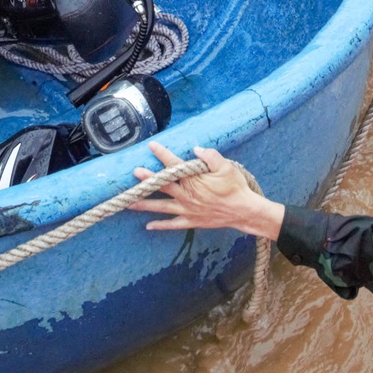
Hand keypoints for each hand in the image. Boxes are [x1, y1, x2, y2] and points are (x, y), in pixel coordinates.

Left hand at [130, 142, 283, 238]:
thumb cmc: (235, 187)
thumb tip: (195, 149)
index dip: (162, 154)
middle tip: (135, 173)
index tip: (151, 146)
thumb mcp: (226, 167)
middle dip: (148, 179)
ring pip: (162, 206)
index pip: (174, 165)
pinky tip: (148, 226)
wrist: (243, 211)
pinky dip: (160, 225)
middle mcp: (187, 195)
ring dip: (145, 204)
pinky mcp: (191, 221)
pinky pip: (172, 225)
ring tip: (130, 202)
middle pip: (163, 186)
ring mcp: (187, 210)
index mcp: (194, 180)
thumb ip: (210, 156)